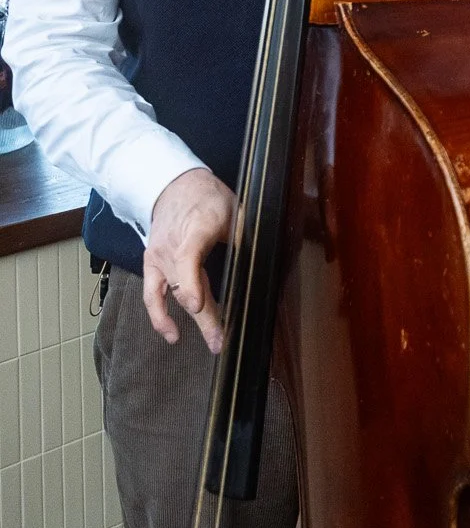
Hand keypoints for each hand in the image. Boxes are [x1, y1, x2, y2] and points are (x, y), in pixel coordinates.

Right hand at [143, 168, 235, 351]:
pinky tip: (172, 335)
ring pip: (171, 294)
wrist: (174, 185)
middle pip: (184, 285)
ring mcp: (158, 257)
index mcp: (194, 230)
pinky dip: (159, 316)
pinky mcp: (151, 264)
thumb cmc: (208, 198)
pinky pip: (150, 295)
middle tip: (221, 341)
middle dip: (205, 316)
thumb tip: (261, 262)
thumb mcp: (234, 210)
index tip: (197, 305)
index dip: (191, 284)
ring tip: (212, 341)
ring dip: (189, 321)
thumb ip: (244, 237)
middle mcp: (171, 247)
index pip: (188, 259)